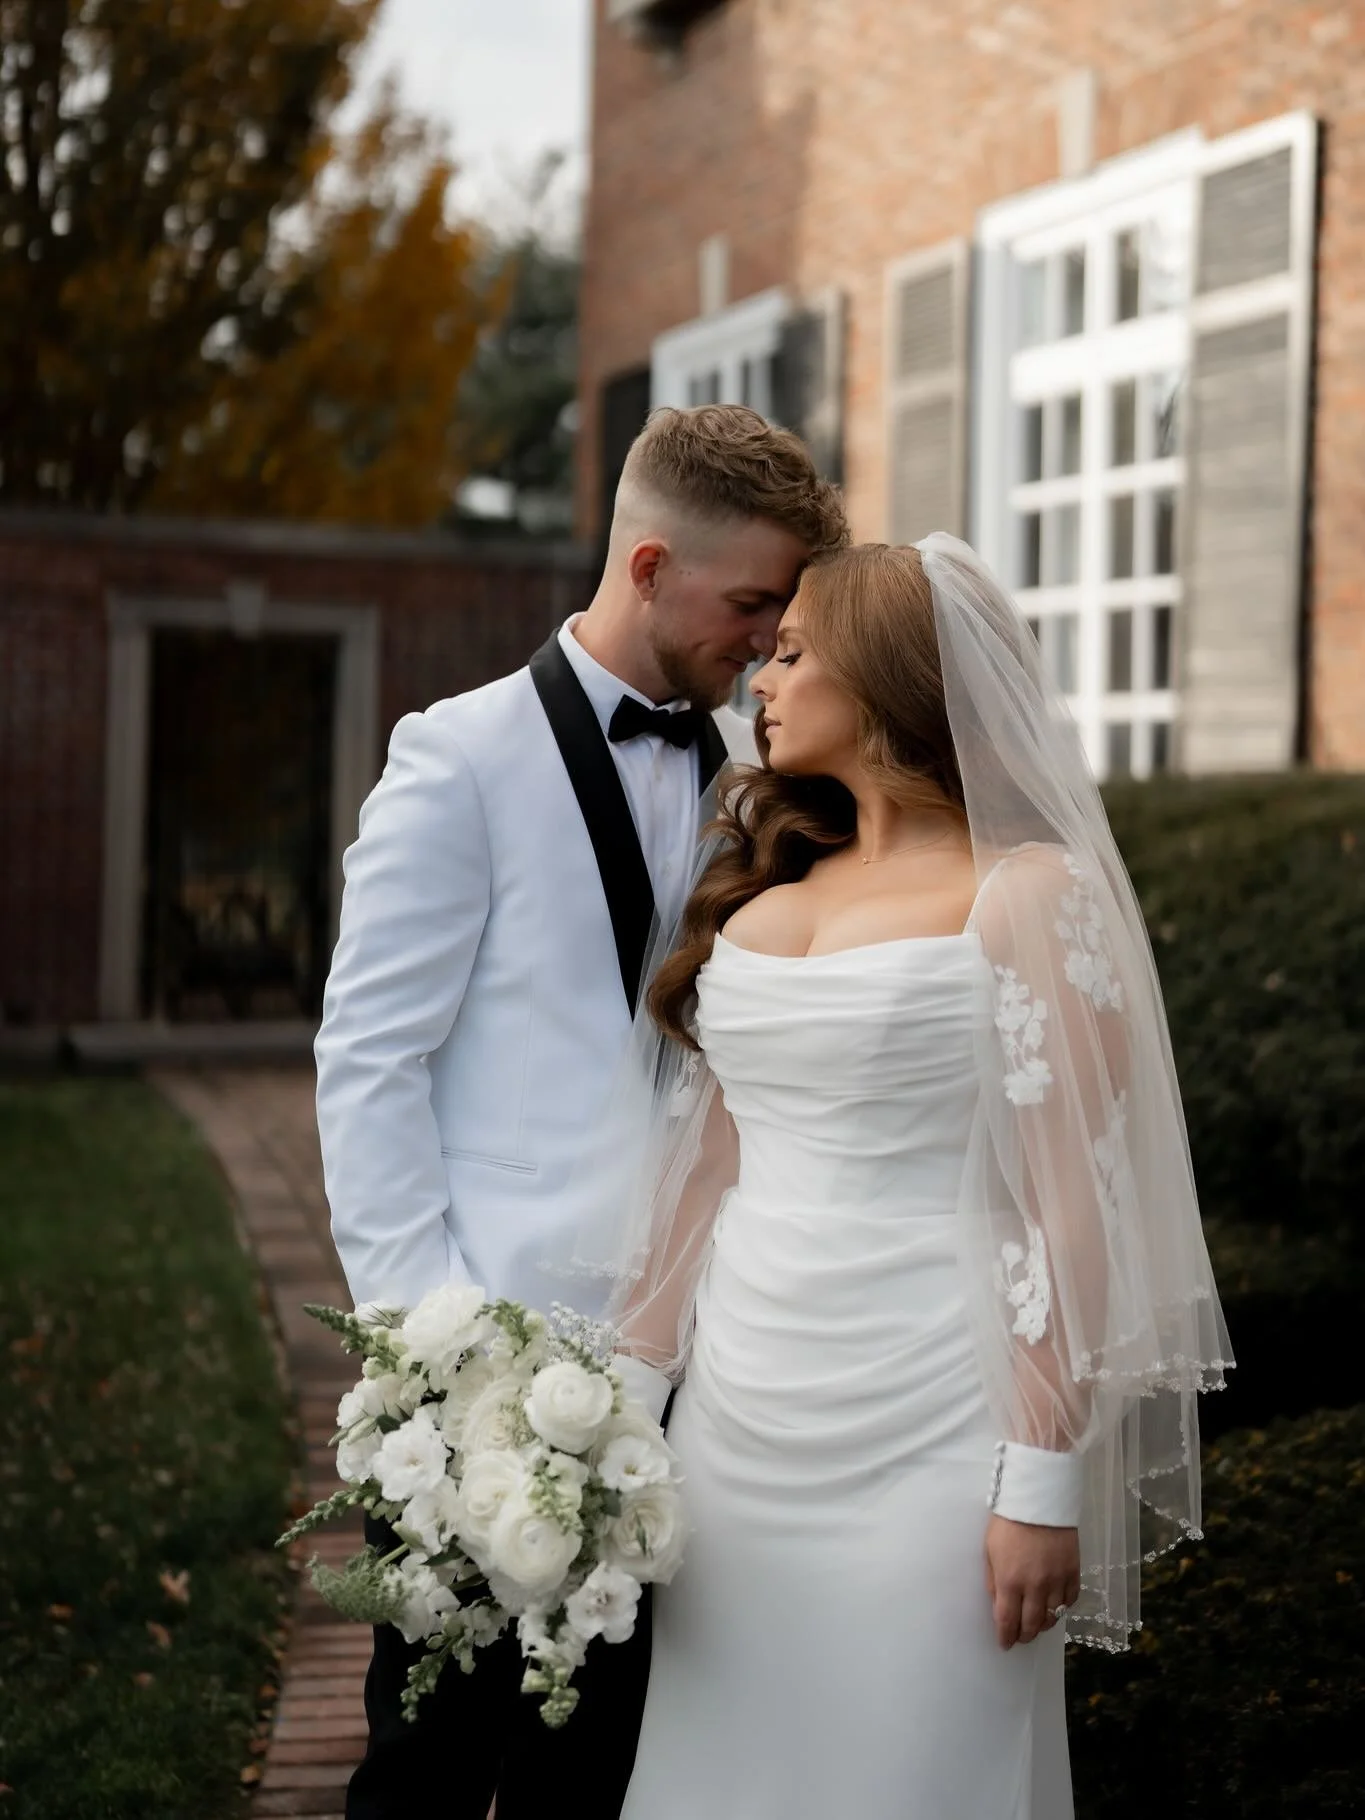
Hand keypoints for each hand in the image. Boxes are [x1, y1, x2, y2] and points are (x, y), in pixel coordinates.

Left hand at [984, 1514, 1079, 1649]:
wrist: (1039, 1500)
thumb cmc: (1007, 1523)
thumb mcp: (990, 1551)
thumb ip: (994, 1582)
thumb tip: (998, 1607)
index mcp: (1010, 1581)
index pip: (1008, 1621)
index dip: (1006, 1637)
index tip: (1004, 1644)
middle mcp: (1035, 1587)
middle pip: (1032, 1625)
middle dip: (1024, 1635)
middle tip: (1020, 1637)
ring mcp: (1057, 1581)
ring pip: (1053, 1617)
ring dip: (1043, 1625)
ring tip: (1036, 1624)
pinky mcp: (1073, 1572)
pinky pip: (1070, 1601)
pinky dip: (1062, 1608)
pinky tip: (1055, 1606)